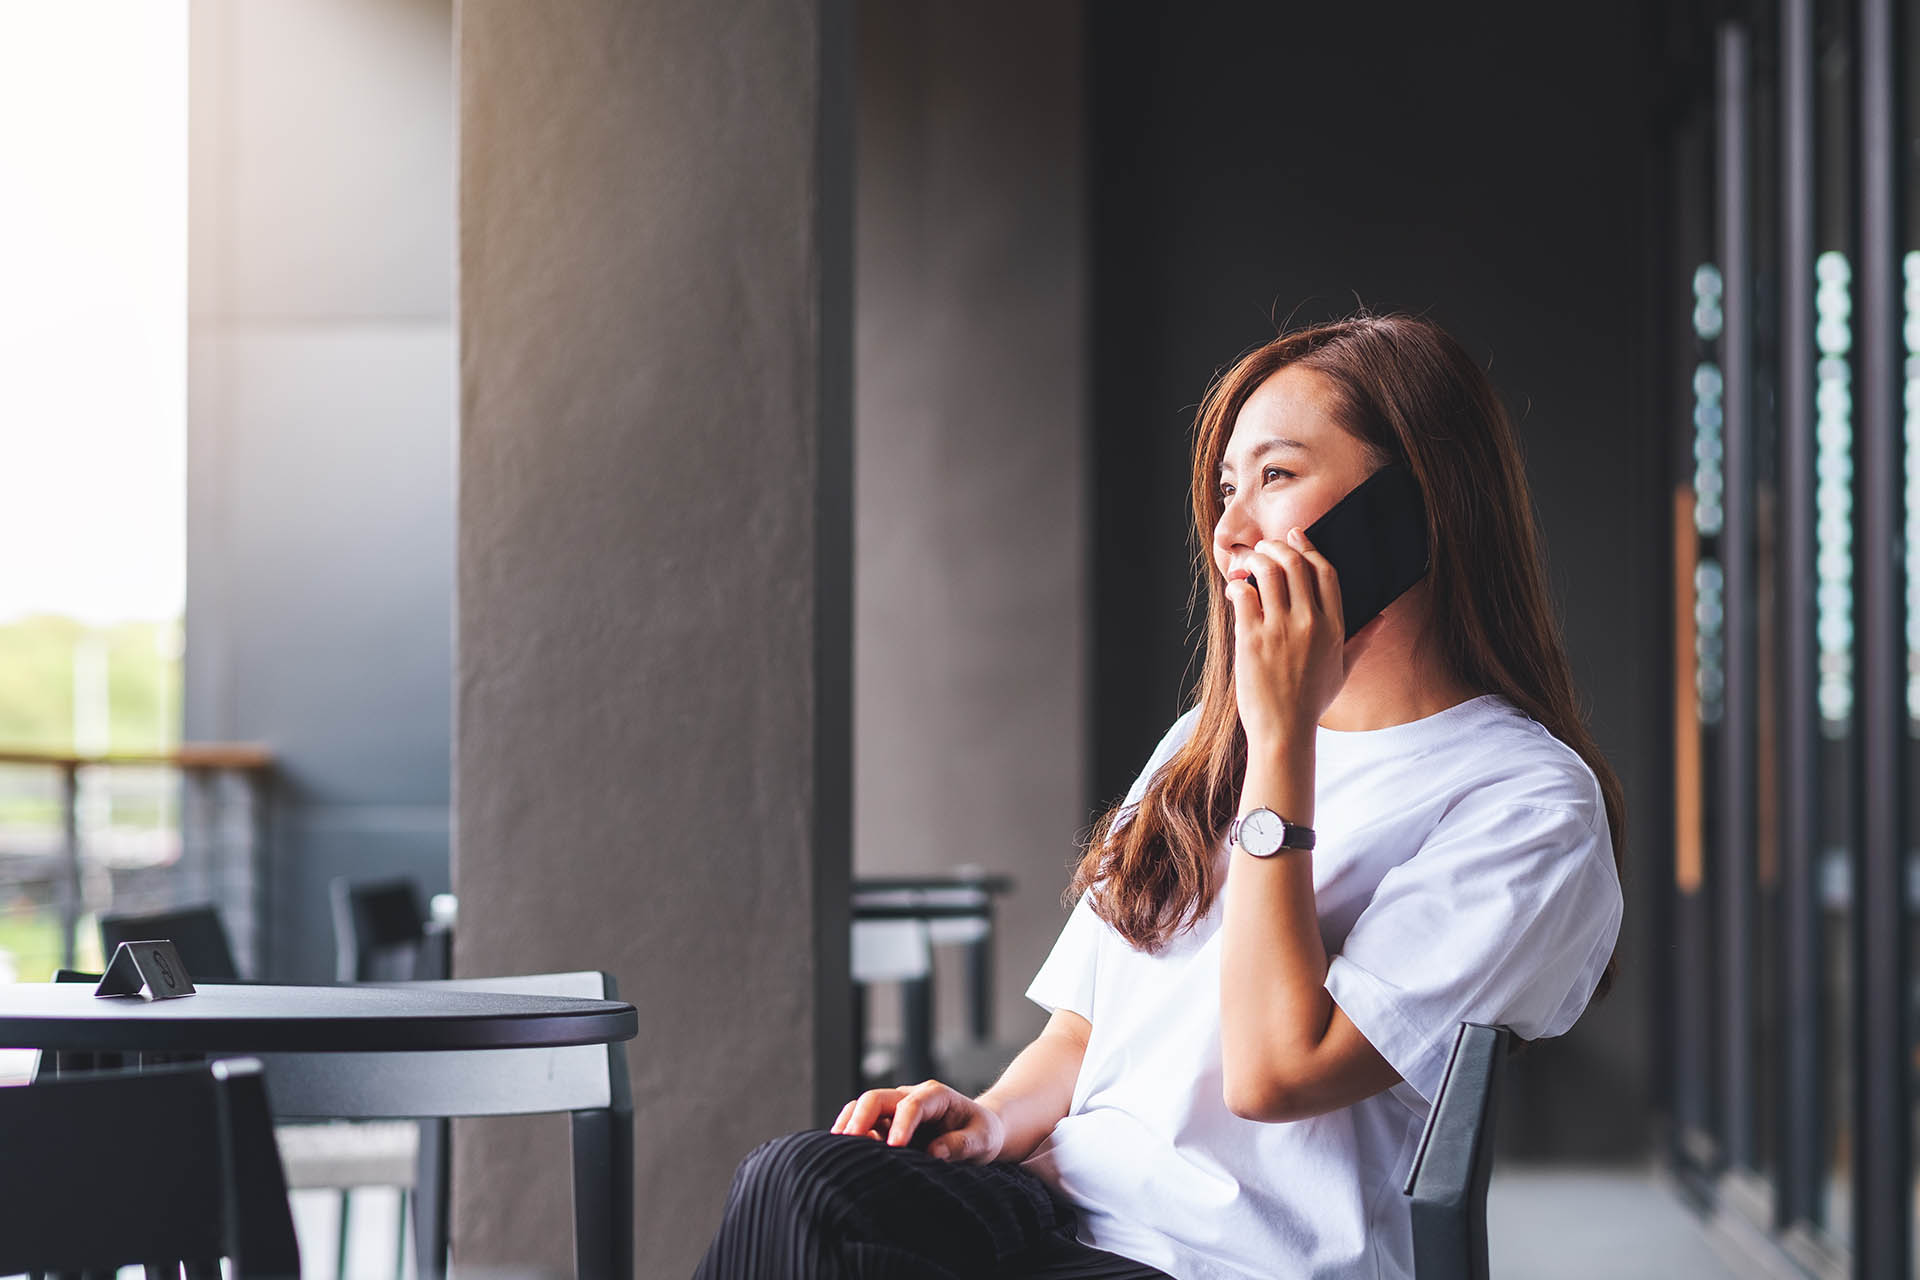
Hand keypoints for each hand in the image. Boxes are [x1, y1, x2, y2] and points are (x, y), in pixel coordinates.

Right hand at [829, 1079, 1006, 1162]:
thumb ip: (961, 1144)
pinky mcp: (887, 1122)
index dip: (901, 1124)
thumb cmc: (981, 1133)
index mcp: (936, 1095)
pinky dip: (852, 1133)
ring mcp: (895, 1108)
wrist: (977, 1130)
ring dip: (851, 1123)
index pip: (912, 1104)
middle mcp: (911, 1096)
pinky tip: (843, 1150)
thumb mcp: (983, 1140)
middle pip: (877, 1097)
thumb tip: (934, 1152)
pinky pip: (864, 1122)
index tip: (894, 1147)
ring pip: (864, 1107)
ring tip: (839, 1145)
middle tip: (849, 1140)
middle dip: (861, 1117)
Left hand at [1224, 527, 1376, 747]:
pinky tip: (1235, 589)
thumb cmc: (1310, 702)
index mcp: (1334, 628)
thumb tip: (1380, 618)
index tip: (1296, 536)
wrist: (1283, 731)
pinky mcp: (1253, 639)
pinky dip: (1238, 584)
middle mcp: (1310, 624)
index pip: (1326, 573)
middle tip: (1266, 547)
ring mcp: (1281, 630)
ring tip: (1249, 561)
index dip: (1310, 548)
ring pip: (1269, 573)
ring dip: (1257, 559)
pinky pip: (1245, 595)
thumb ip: (1361, 640)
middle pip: (1296, 565)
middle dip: (1278, 547)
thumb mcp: (1342, 670)